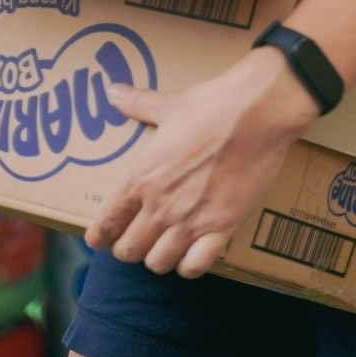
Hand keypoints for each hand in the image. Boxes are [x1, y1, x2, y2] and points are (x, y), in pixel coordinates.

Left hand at [84, 48, 319, 279]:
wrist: (257, 113)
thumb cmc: (211, 105)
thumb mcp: (168, 105)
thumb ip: (137, 104)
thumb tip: (112, 90)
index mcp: (142, 176)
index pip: (108, 221)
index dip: (99, 235)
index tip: (98, 239)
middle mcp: (161, 205)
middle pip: (130, 250)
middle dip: (128, 249)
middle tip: (134, 242)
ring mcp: (191, 220)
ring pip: (159, 263)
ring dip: (158, 258)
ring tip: (162, 249)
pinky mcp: (222, 227)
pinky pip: (196, 266)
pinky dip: (190, 266)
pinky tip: (191, 255)